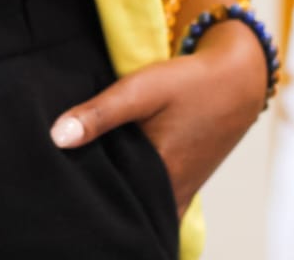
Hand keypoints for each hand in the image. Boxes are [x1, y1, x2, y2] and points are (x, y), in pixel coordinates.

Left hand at [49, 20, 267, 218]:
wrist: (237, 80)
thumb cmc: (189, 84)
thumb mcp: (142, 90)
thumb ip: (100, 114)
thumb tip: (56, 137)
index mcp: (161, 181)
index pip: (114, 210)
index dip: (88, 206)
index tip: (63, 198)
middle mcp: (171, 197)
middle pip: (126, 213)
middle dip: (98, 205)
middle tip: (66, 192)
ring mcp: (179, 194)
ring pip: (139, 208)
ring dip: (116, 197)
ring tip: (83, 181)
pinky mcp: (181, 184)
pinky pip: (151, 199)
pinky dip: (132, 191)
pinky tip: (112, 173)